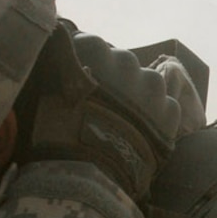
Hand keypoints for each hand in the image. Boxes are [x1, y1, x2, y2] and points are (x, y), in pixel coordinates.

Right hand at [65, 32, 183, 201]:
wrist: (92, 175)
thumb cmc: (57, 134)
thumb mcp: (45, 96)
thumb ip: (57, 72)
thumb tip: (57, 57)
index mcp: (94, 51)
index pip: (88, 42)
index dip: (83, 58)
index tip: (76, 74)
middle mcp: (126, 61)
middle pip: (119, 62)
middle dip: (111, 77)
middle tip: (100, 102)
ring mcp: (153, 85)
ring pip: (145, 82)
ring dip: (136, 95)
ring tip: (123, 121)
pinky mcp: (171, 111)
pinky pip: (163, 107)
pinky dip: (154, 116)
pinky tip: (140, 133)